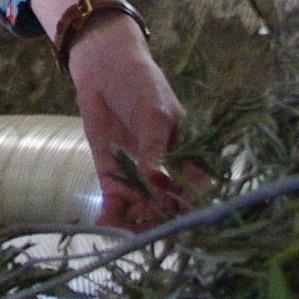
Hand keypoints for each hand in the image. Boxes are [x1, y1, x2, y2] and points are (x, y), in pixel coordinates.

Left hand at [65, 16, 197, 229]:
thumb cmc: (141, 84)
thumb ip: (155, 149)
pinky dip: (111, 214)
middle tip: (147, 230)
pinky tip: (104, 222)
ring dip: (134, 223)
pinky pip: (115, 200)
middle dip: (159, 221)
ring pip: (142, 209)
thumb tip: (158, 182)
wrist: (104, 68)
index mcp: (186, 156)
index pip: (194, 189)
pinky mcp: (112, 174)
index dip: (190, 207)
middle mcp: (164, 172)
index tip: (180, 219)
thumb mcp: (153, 114)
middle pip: (167, 207)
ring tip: (123, 229)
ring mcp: (138, 175)